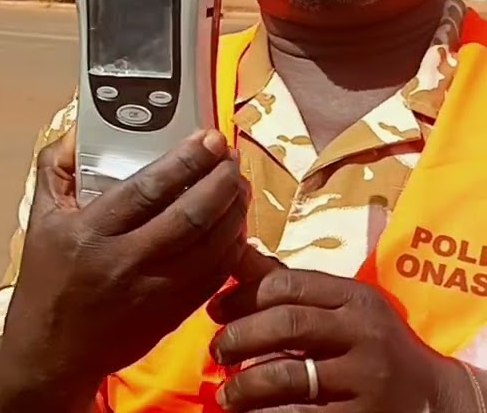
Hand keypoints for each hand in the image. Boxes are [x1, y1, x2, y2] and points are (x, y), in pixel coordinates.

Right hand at [0, 128, 257, 397]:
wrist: (51, 351)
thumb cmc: (46, 281)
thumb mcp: (39, 219)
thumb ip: (56, 168)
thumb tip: (80, 129)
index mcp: (89, 233)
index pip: (147, 189)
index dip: (184, 161)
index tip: (206, 138)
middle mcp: (123, 262)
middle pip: (189, 216)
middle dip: (220, 180)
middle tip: (229, 156)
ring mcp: (153, 292)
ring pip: (211, 247)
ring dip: (233, 211)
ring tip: (238, 184)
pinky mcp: (172, 314)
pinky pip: (216, 276)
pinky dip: (232, 247)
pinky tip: (234, 226)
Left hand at [208, 268, 468, 411]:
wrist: (434, 398)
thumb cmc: (369, 344)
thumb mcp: (341, 306)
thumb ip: (288, 284)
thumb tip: (233, 249)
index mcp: (355, 298)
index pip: (286, 284)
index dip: (241, 296)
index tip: (215, 310)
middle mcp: (364, 334)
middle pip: (285, 326)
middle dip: (238, 337)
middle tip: (217, 352)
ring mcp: (366, 378)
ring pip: (288, 375)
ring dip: (245, 384)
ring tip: (227, 393)